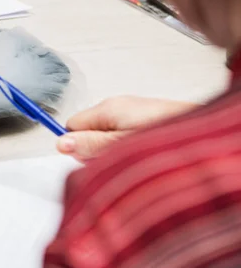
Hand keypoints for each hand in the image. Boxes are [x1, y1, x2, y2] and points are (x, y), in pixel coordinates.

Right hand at [56, 96, 198, 160]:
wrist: (206, 131)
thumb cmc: (166, 135)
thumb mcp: (121, 146)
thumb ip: (91, 145)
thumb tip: (61, 143)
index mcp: (107, 109)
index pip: (71, 126)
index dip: (76, 145)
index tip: (86, 160)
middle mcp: (116, 106)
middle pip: (87, 131)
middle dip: (94, 150)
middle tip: (113, 161)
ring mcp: (131, 112)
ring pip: (105, 135)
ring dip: (111, 151)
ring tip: (131, 157)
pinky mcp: (143, 119)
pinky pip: (121, 134)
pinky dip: (126, 146)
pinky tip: (140, 153)